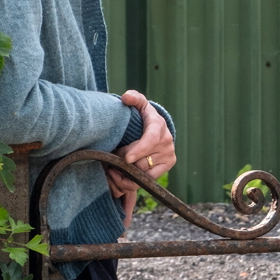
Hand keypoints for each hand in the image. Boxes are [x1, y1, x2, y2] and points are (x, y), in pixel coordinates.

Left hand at [109, 91, 175, 232]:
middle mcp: (166, 142)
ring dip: (126, 172)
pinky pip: (148, 179)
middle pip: (143, 159)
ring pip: (144, 171)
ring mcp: (168, 155)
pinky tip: (120, 176)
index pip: (150, 139)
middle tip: (111, 158)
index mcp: (158, 125)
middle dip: (124, 161)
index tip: (126, 158)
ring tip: (113, 167)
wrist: (157, 128)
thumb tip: (126, 97)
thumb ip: (133, 98)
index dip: (139, 150)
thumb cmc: (143, 115)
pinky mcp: (167, 166)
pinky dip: (133, 181)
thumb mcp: (139, 104)